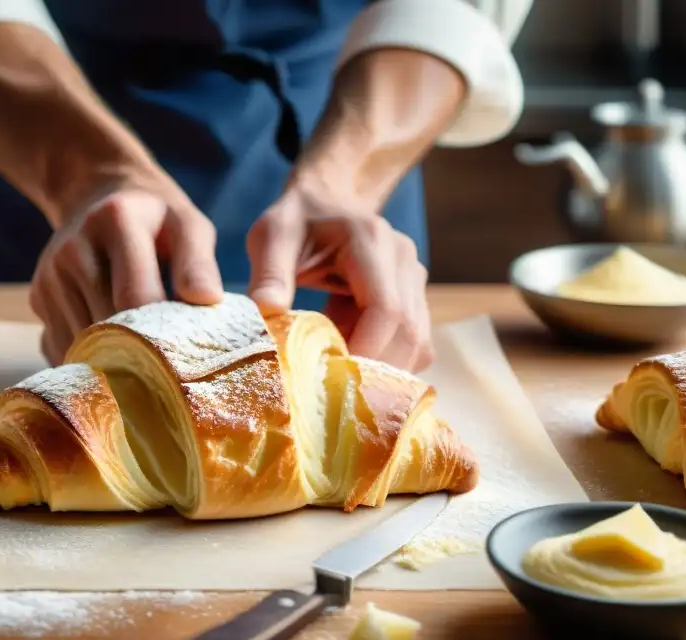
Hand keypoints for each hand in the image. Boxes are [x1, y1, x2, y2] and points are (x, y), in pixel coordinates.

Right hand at [31, 172, 223, 363]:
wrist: (96, 196)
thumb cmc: (154, 220)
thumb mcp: (187, 226)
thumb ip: (198, 263)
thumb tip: (206, 301)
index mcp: (116, 221)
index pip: (135, 296)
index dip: (160, 333)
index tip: (182, 353)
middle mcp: (73, 249)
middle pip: (106, 327)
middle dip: (137, 354)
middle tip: (164, 369)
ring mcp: (49, 276)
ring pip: (81, 345)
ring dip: (111, 361)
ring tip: (138, 355)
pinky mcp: (38, 299)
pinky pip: (63, 348)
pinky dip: (89, 360)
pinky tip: (110, 347)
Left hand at [246, 185, 432, 371]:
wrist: (326, 200)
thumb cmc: (297, 219)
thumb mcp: (272, 235)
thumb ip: (269, 272)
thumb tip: (267, 312)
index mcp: (371, 242)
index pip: (387, 310)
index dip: (366, 351)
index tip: (332, 381)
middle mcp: (404, 260)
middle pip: (409, 334)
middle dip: (374, 371)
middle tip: (332, 394)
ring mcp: (414, 280)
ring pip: (417, 344)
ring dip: (380, 369)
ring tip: (335, 372)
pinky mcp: (414, 299)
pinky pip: (412, 344)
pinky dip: (384, 361)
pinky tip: (348, 356)